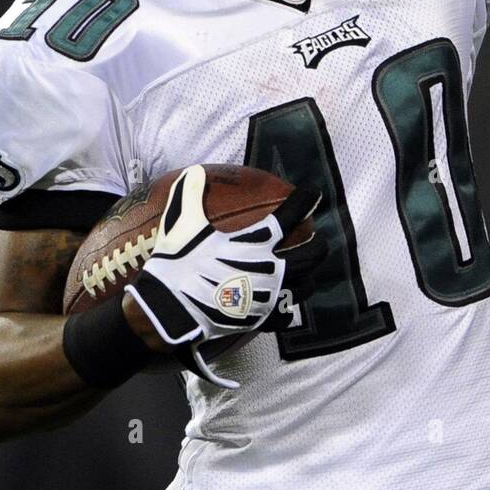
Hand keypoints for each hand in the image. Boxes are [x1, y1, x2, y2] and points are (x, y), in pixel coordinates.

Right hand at [125, 165, 322, 353]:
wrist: (169, 308)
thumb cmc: (178, 261)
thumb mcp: (182, 220)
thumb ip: (190, 191)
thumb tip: (195, 170)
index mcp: (255, 241)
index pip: (291, 215)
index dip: (306, 200)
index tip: (314, 193)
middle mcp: (269, 267)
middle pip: (312, 255)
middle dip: (319, 245)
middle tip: (317, 240)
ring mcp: (268, 295)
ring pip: (304, 286)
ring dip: (308, 277)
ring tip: (305, 272)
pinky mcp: (259, 319)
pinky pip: (284, 314)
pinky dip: (287, 308)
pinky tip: (284, 305)